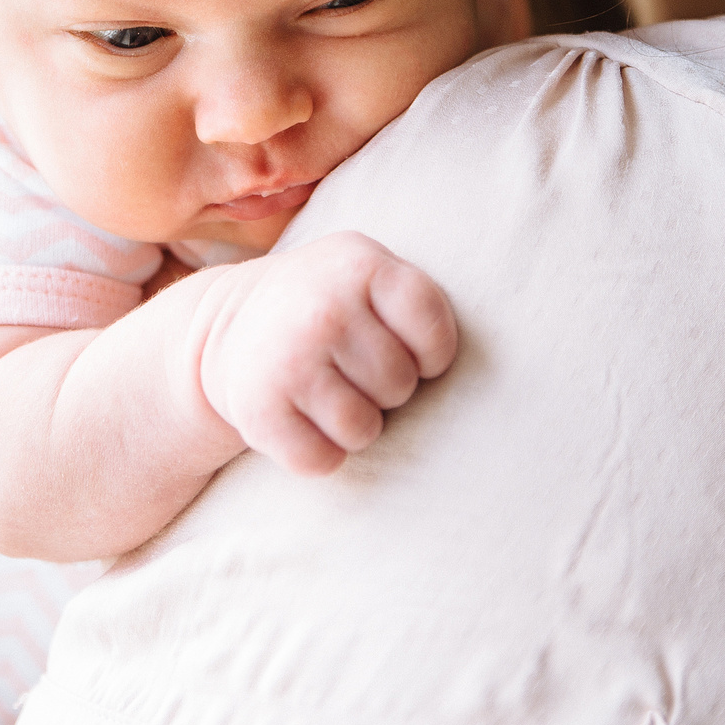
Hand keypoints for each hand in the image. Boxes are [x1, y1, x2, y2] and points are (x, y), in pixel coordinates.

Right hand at [191, 232, 458, 475]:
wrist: (226, 326)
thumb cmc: (324, 305)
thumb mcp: (366, 271)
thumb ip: (417, 301)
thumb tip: (498, 377)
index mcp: (362, 264)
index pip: (435, 333)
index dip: (430, 355)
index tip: (405, 350)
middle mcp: (324, 308)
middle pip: (400, 386)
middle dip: (383, 389)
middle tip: (349, 368)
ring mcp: (288, 360)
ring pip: (364, 430)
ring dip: (353, 425)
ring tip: (326, 392)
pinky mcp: (260, 410)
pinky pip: (323, 460)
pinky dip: (318, 452)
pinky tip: (300, 418)